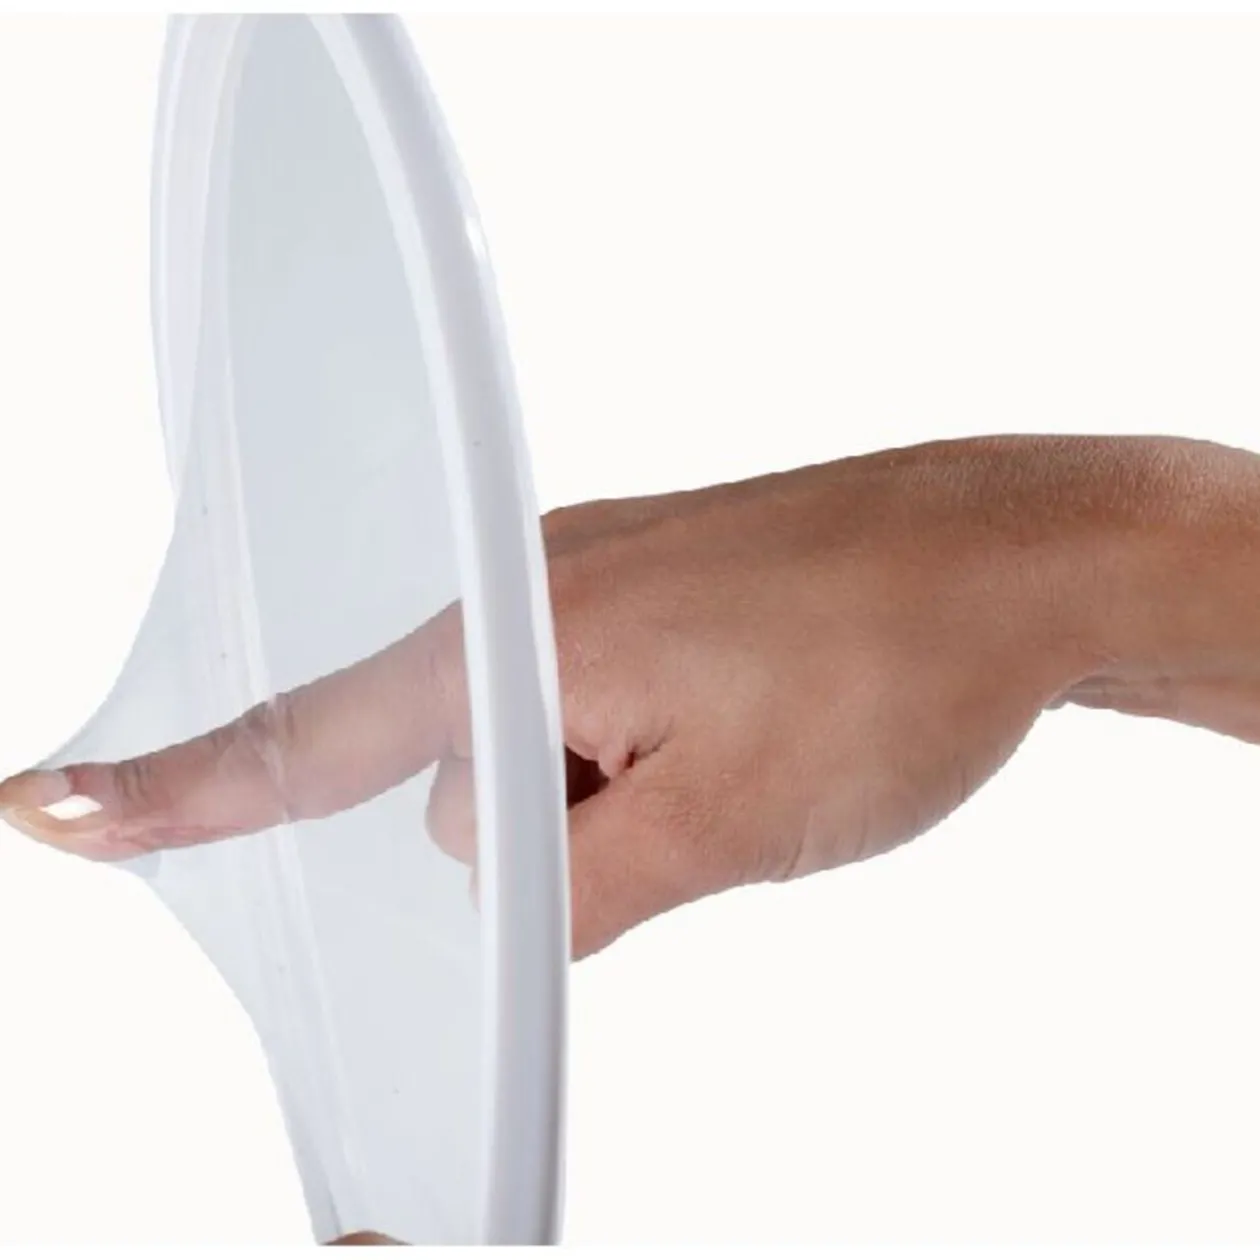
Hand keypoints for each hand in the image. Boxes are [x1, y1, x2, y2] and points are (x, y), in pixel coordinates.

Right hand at [3, 435, 1258, 957]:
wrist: (1025, 558)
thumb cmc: (897, 659)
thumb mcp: (725, 826)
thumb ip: (575, 889)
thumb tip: (503, 902)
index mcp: (527, 633)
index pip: (310, 739)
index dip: (178, 789)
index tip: (64, 808)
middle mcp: (545, 582)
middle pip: (457, 763)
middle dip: (546, 830)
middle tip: (687, 804)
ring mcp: (608, 572)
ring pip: (544, 736)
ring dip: (615, 788)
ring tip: (744, 759)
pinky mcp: (666, 582)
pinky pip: (602, 689)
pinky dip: (647, 741)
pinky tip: (741, 731)